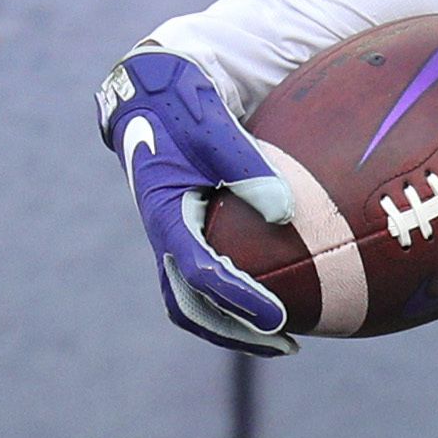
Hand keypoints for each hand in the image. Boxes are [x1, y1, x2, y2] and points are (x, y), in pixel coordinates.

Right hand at [96, 46, 297, 357]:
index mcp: (165, 214)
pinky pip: (206, 280)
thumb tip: (286, 211)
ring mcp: (171, 240)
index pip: (200, 273)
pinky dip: (237, 299)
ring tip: (287, 340)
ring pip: (195, 301)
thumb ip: (247, 165)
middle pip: (192, 305)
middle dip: (235, 331)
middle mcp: (164, 236)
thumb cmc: (185, 107)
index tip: (277, 317)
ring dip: (234, 325)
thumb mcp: (213, 127)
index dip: (237, 299)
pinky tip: (286, 296)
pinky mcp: (184, 235)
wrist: (151, 95)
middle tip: (287, 343)